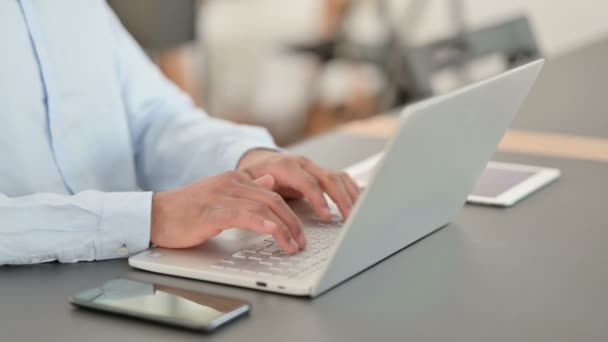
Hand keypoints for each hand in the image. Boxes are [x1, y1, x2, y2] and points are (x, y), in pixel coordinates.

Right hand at [151, 171, 305, 253]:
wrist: (153, 215)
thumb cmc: (185, 211)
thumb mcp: (220, 195)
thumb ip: (246, 189)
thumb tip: (270, 181)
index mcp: (234, 179)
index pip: (272, 192)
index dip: (290, 211)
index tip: (300, 229)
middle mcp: (231, 183)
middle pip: (273, 199)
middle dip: (292, 222)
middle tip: (302, 241)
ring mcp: (221, 196)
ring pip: (263, 206)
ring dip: (284, 227)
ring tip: (293, 245)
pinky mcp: (212, 212)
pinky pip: (243, 215)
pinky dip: (262, 223)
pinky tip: (274, 232)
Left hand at [237, 150, 359, 220]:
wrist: (258, 161)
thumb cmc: (254, 175)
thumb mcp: (249, 181)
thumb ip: (258, 185)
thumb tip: (266, 187)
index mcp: (286, 166)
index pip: (308, 182)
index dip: (319, 199)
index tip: (328, 217)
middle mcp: (303, 164)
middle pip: (329, 178)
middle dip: (342, 199)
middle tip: (350, 219)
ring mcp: (314, 167)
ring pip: (339, 177)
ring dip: (351, 195)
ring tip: (359, 214)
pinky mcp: (320, 173)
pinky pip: (341, 179)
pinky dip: (352, 190)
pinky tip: (360, 202)